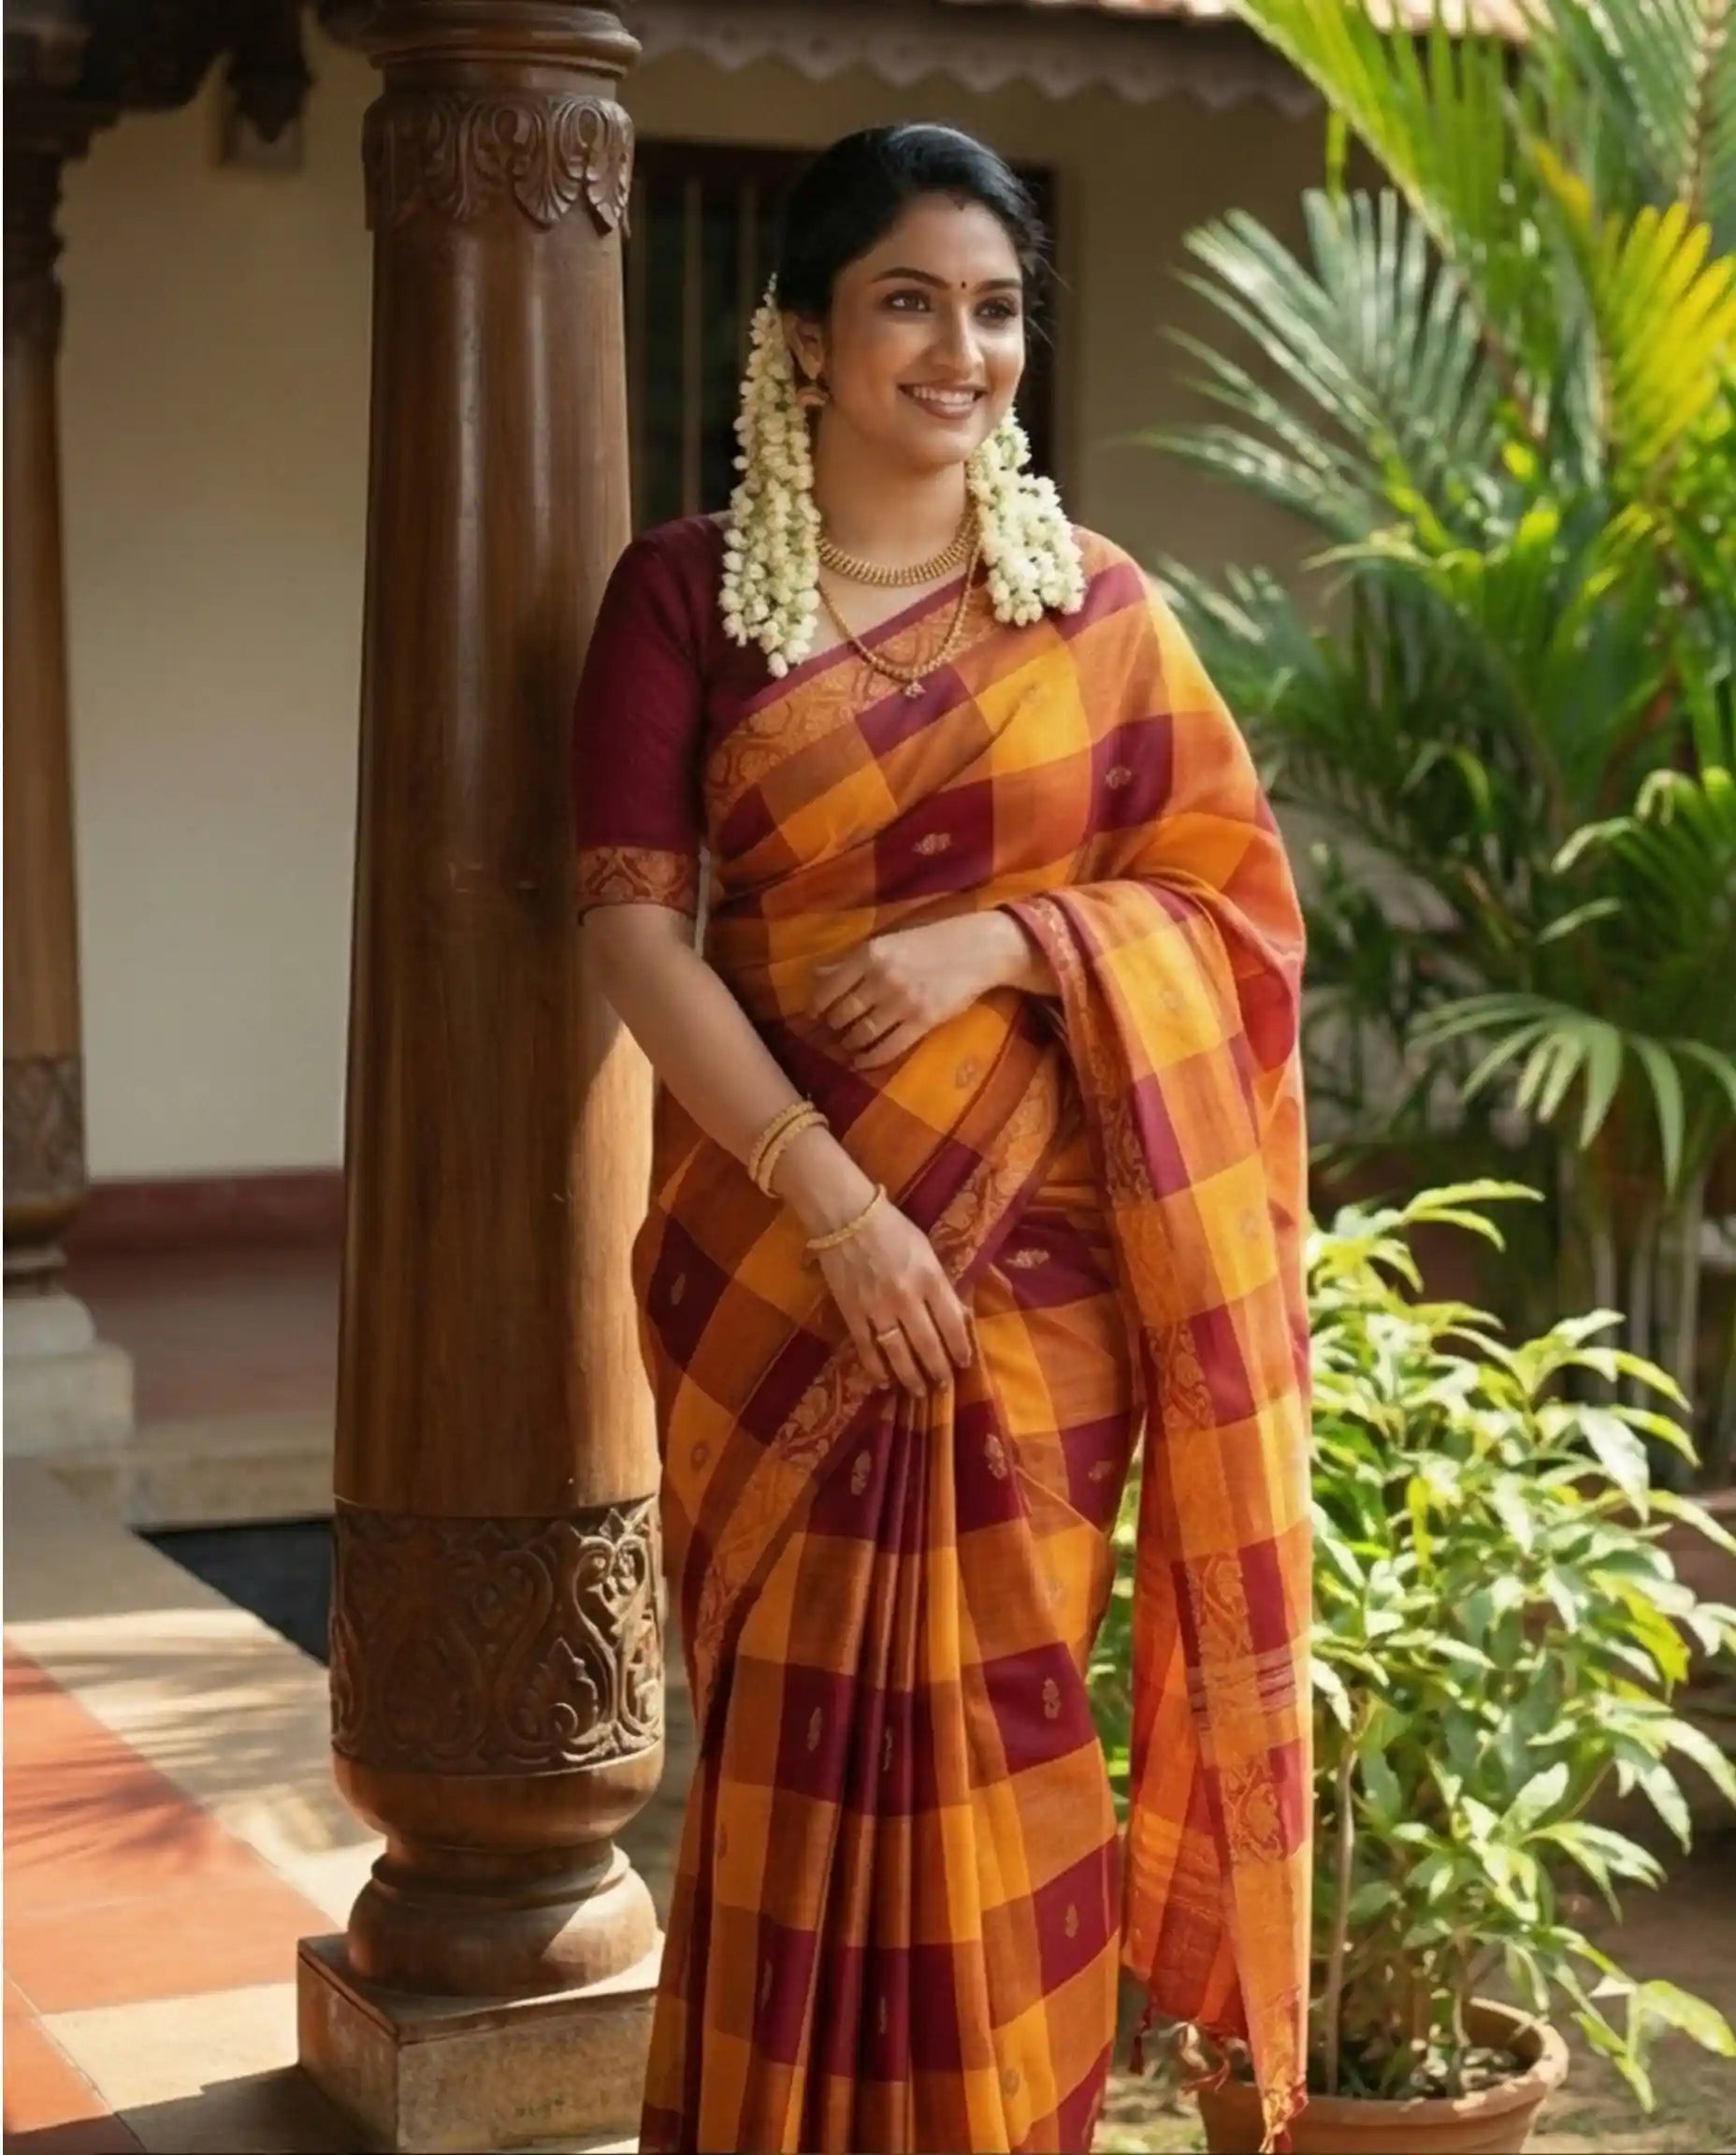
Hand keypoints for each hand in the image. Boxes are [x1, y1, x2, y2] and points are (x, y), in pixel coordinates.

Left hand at [809, 916, 1010, 1069]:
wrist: (978, 949)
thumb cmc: (931, 942)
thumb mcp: (888, 942)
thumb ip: (852, 961)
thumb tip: (816, 974)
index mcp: (869, 954)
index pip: (830, 987)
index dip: (817, 1006)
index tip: (813, 1015)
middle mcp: (881, 978)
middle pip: (843, 1014)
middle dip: (834, 1027)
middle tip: (833, 1031)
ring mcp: (902, 1002)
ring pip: (862, 1033)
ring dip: (851, 1043)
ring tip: (848, 1045)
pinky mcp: (922, 1021)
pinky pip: (888, 1048)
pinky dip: (870, 1059)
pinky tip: (862, 1062)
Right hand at [814, 1191, 974, 1395]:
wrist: (845, 1217)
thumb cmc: (892, 1228)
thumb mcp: (926, 1250)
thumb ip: (940, 1284)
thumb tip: (956, 1316)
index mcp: (929, 1278)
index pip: (953, 1323)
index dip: (961, 1348)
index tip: (965, 1363)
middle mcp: (906, 1298)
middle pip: (928, 1345)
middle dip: (939, 1370)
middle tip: (944, 1386)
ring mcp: (877, 1308)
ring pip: (898, 1353)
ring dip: (911, 1377)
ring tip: (919, 1391)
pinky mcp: (852, 1313)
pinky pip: (866, 1348)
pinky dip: (875, 1369)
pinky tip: (883, 1382)